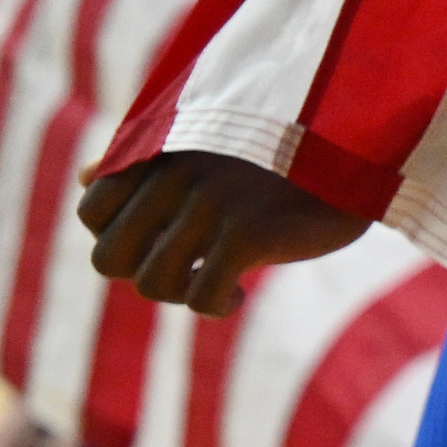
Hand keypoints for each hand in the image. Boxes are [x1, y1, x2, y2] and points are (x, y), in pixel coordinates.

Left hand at [77, 151, 364, 317]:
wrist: (362, 141)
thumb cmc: (283, 145)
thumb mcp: (209, 143)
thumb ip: (144, 160)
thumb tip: (84, 178)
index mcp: (164, 146)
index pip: (92, 209)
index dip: (121, 236)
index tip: (163, 236)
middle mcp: (177, 171)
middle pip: (109, 257)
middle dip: (145, 271)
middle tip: (188, 265)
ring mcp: (211, 201)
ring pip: (151, 283)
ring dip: (182, 292)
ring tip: (216, 278)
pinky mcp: (247, 231)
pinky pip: (201, 296)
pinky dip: (217, 304)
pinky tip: (241, 291)